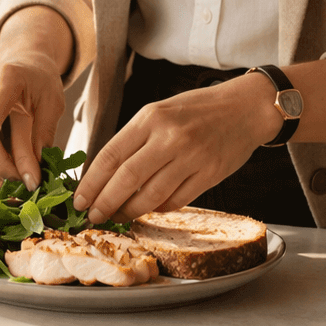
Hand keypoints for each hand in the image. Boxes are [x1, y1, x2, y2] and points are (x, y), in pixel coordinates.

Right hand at [0, 61, 63, 188]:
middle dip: (0, 170)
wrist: (25, 60)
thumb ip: (42, 138)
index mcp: (3, 80)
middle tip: (25, 184)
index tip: (25, 180)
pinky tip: (7, 163)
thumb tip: (31, 177)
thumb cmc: (41, 81)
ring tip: (18, 175)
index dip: (1, 161)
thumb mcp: (52, 106)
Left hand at [72, 71, 279, 223]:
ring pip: (150, 196)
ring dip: (129, 211)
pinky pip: (175, 201)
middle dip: (105, 203)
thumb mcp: (160, 112)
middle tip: (93, 216)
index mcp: (151, 118)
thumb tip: (104, 176)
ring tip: (118, 216)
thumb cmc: (197, 110)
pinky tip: (149, 209)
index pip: (111, 155)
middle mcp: (169, 137)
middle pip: (126, 179)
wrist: (245, 109)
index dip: (91, 182)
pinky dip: (158, 209)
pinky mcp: (209, 174)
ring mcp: (191, 157)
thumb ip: (135, 140)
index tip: (80, 199)